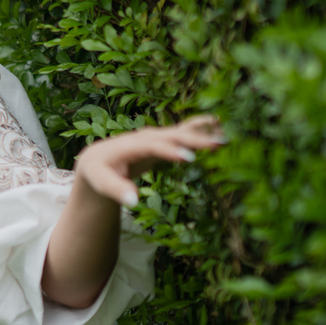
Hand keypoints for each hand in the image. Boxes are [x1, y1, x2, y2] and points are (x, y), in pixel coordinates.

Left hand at [73, 115, 225, 207]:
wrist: (99, 159)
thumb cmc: (99, 173)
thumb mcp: (101, 182)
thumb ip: (116, 190)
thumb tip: (133, 201)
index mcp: (128, 145)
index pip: (151, 146)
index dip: (169, 151)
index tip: (189, 157)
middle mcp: (144, 136)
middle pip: (170, 136)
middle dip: (193, 140)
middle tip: (218, 145)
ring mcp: (155, 136)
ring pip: (180, 133)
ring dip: (201, 134)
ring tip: (225, 135)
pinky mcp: (163, 140)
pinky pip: (183, 133)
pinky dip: (199, 128)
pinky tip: (218, 123)